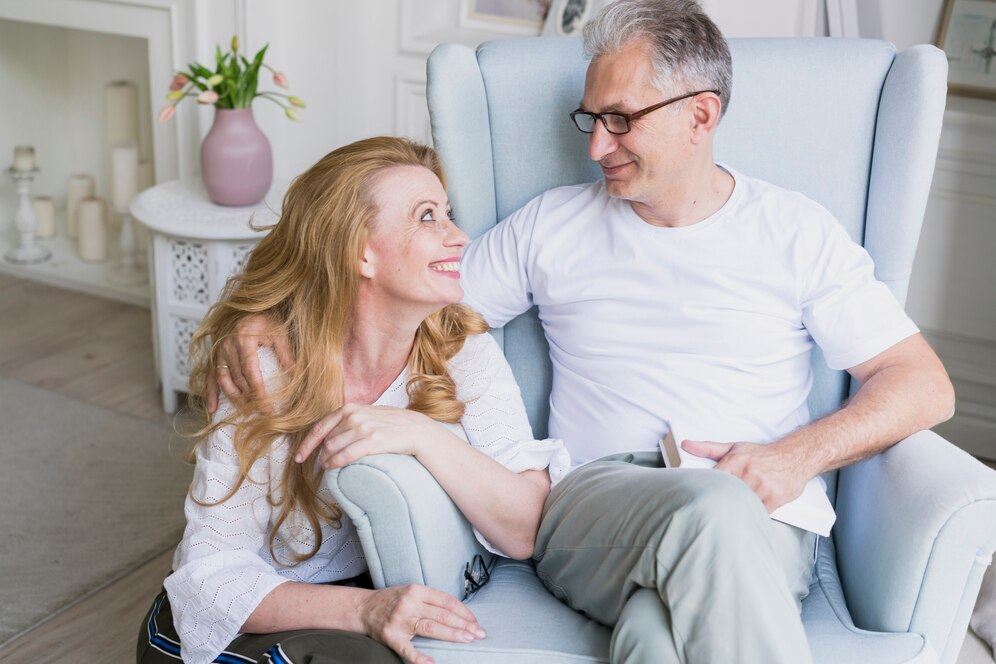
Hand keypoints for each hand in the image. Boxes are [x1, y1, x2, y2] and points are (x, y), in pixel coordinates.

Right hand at [204, 314, 293, 412]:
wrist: (249, 306)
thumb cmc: (267, 319)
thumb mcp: (280, 333)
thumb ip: (287, 354)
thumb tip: (298, 377)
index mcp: (244, 339)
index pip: (251, 373)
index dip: (259, 394)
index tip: (268, 410)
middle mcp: (227, 346)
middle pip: (237, 380)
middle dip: (249, 400)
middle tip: (261, 415)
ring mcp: (218, 351)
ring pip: (223, 381)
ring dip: (234, 399)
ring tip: (246, 413)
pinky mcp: (213, 356)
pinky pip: (209, 377)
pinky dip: (210, 393)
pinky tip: (212, 408)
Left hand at [295, 404, 448, 466]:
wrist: (416, 430)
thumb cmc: (391, 425)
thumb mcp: (367, 415)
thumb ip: (349, 420)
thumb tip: (327, 435)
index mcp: (350, 408)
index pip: (320, 427)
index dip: (307, 444)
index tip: (300, 457)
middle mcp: (355, 415)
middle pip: (326, 440)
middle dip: (320, 455)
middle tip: (320, 465)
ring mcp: (364, 427)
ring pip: (333, 448)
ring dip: (326, 461)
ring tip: (327, 468)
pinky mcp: (373, 441)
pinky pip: (346, 455)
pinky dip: (335, 463)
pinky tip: (332, 468)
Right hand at [357, 584, 485, 663]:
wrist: (363, 608)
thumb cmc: (392, 600)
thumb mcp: (412, 592)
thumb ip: (432, 600)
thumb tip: (458, 614)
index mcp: (417, 590)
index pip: (446, 601)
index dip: (463, 612)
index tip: (475, 621)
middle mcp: (409, 604)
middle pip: (442, 615)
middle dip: (463, 624)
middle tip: (479, 633)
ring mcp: (400, 621)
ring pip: (430, 627)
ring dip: (452, 634)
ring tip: (467, 639)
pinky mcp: (391, 637)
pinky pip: (408, 650)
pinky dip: (420, 658)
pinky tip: (433, 663)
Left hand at [680, 440, 807, 511]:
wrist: (794, 457)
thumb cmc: (762, 454)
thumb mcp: (734, 448)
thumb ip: (708, 448)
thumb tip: (686, 445)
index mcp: (735, 461)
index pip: (712, 478)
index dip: (704, 489)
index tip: (697, 496)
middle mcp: (748, 474)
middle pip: (725, 494)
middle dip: (718, 502)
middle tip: (710, 509)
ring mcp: (761, 488)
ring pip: (741, 505)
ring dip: (734, 509)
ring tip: (728, 512)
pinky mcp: (773, 500)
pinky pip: (757, 513)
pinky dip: (751, 514)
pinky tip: (746, 513)